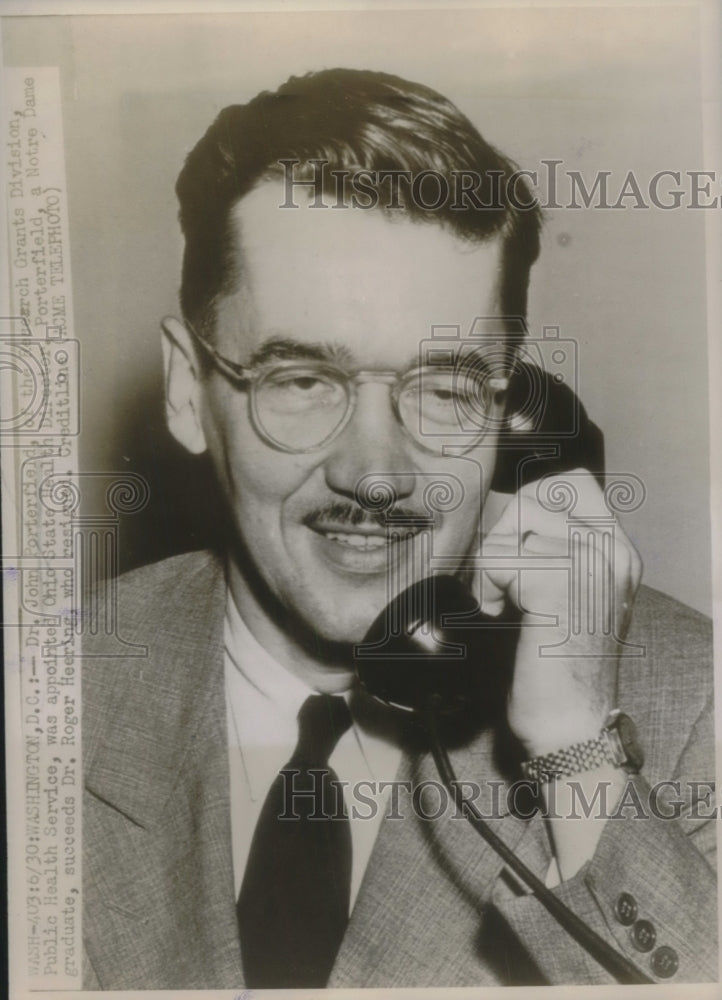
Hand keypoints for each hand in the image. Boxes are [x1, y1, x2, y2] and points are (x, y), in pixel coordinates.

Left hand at [478, 470, 641, 756]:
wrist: (572, 726)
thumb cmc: (558, 666)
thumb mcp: (567, 595)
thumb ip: (552, 550)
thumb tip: (504, 508)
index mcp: (618, 549)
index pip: (569, 483)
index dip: (526, 506)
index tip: (511, 546)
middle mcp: (611, 548)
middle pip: (531, 499)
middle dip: (502, 540)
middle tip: (503, 585)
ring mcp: (590, 561)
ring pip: (509, 529)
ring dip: (493, 569)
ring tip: (506, 604)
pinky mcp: (560, 581)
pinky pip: (498, 560)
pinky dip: (489, 589)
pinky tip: (504, 618)